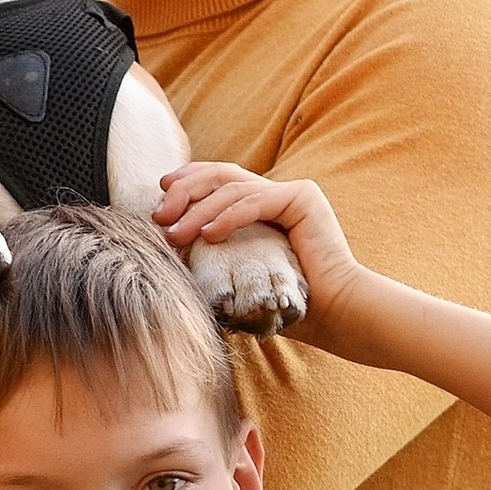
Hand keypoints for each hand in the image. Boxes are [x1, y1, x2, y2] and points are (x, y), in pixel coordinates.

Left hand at [157, 163, 357, 338]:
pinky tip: (208, 234)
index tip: (159, 203)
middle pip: (220, 175)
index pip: (216, 180)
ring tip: (175, 235)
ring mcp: (291, 192)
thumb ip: (211, 248)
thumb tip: (167, 238)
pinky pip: (257, 201)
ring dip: (198, 210)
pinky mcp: (303, 198)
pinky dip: (229, 216)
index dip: (185, 183)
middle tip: (159, 216)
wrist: (331, 313)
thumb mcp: (236, 269)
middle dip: (184, 192)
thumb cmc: (282, 302)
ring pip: (232, 188)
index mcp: (260, 205)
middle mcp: (275, 192)